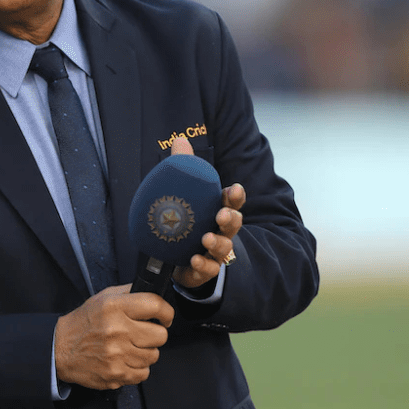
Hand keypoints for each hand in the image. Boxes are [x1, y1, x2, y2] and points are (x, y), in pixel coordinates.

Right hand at [54, 284, 173, 389]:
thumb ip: (129, 292)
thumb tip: (155, 291)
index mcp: (114, 307)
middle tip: (143, 334)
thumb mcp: (103, 297)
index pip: (155, 305)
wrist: (60, 348)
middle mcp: (117, 330)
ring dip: (145, 352)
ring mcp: (117, 355)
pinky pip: (144, 373)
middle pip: (160, 335)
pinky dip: (138, 368)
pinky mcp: (116, 374)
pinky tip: (125, 360)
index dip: (166, 312)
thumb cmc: (84, 323)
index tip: (164, 317)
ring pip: (153, 356)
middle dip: (155, 334)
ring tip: (130, 347)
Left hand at [167, 136, 245, 289]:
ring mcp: (213, 251)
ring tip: (207, 238)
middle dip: (231, 218)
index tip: (235, 188)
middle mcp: (219, 230)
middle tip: (221, 214)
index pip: (231, 201)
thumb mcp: (184, 193)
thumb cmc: (187, 220)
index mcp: (217, 210)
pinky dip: (204, 264)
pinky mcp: (202, 269)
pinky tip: (195, 258)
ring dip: (218, 242)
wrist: (173, 255)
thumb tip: (180, 139)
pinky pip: (207, 268)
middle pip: (233, 224)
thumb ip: (183, 167)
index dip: (235, 196)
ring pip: (224, 248)